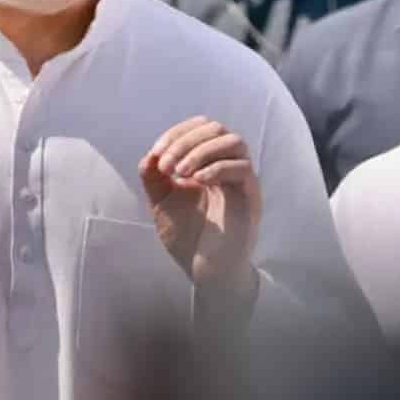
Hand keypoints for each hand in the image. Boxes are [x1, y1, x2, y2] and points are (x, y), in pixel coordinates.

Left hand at [139, 117, 260, 299]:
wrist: (204, 271)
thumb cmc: (187, 237)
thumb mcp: (161, 202)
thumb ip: (154, 178)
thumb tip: (149, 156)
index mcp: (208, 163)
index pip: (200, 128)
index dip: (176, 134)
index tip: (155, 154)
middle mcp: (228, 166)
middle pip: (216, 128)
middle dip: (185, 141)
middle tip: (166, 166)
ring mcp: (241, 180)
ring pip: (234, 141)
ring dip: (201, 151)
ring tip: (180, 173)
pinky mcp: (250, 196)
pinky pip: (242, 168)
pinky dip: (216, 168)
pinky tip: (196, 182)